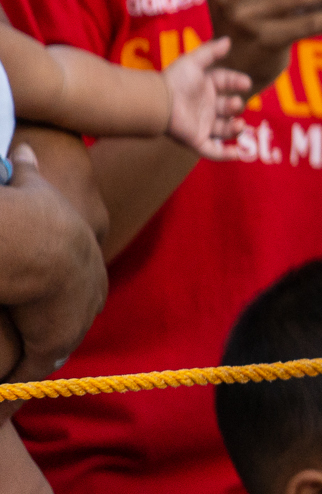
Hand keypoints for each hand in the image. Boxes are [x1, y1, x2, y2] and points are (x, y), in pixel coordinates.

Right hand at [0, 142, 107, 388]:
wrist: (37, 238)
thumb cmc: (33, 206)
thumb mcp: (35, 185)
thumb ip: (32, 172)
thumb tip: (26, 148)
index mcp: (88, 254)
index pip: (76, 283)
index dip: (54, 294)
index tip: (36, 301)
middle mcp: (89, 291)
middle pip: (69, 319)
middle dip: (47, 330)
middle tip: (22, 344)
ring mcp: (75, 318)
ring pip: (50, 348)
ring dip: (29, 360)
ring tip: (5, 381)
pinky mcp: (53, 341)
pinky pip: (32, 369)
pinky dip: (15, 383)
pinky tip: (0, 397)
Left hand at [160, 38, 251, 158]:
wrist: (158, 102)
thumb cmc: (174, 80)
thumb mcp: (194, 62)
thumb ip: (211, 52)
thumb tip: (229, 40)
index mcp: (207, 88)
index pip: (228, 83)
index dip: (237, 82)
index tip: (245, 83)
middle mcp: (206, 107)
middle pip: (229, 108)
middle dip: (236, 106)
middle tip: (235, 104)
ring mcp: (202, 124)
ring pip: (225, 129)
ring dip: (235, 129)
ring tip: (238, 125)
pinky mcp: (197, 140)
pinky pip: (213, 151)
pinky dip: (226, 154)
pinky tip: (239, 153)